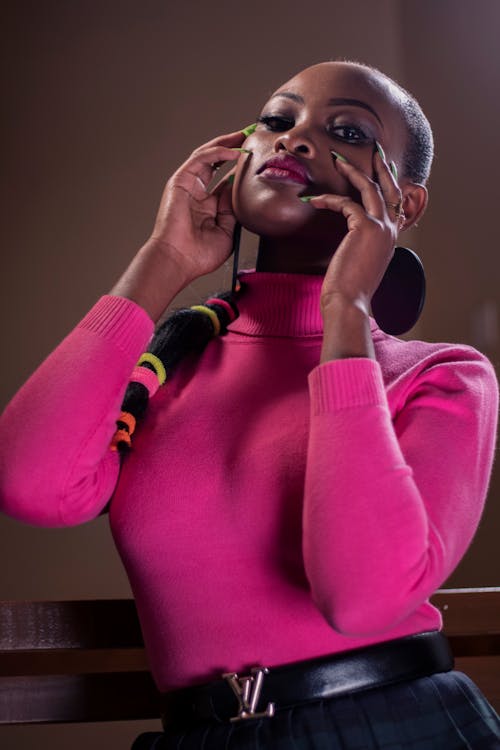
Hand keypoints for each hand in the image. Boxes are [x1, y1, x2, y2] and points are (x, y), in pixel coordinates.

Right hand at [150, 129, 249, 283]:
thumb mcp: (227, 231)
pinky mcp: (180, 182)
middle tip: (251, 137)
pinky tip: (232, 151)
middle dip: (233, 147)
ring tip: (243, 135)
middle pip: (216, 162)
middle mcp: (197, 194)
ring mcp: (188, 186)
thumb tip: (238, 190)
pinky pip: (200, 160)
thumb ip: (233, 210)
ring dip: (226, 143)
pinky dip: (216, 152)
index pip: (226, 180)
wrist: (178, 260)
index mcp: (208, 207)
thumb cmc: (199, 254)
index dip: (240, 168)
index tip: (257, 160)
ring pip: (207, 156)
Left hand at [306, 146, 402, 316]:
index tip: (381, 167)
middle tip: (373, 149)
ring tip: (338, 159)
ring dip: (353, 171)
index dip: (388, 183)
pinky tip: (314, 201)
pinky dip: (329, 199)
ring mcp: (381, 228)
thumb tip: (351, 240)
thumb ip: (361, 246)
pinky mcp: (365, 228)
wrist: (348, 302)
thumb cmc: (348, 289)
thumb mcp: (359, 262)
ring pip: (371, 188)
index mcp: (391, 238)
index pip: (395, 203)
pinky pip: (346, 203)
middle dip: (380, 166)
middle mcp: (391, 230)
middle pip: (389, 188)